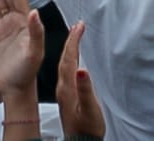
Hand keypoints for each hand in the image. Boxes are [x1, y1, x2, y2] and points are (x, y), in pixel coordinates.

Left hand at [56, 21, 105, 139]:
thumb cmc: (87, 127)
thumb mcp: (89, 108)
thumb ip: (85, 89)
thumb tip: (82, 69)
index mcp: (68, 86)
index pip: (70, 58)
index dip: (74, 41)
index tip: (79, 25)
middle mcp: (64, 86)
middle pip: (65, 58)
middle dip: (71, 41)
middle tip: (78, 26)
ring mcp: (65, 91)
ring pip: (65, 64)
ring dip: (70, 49)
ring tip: (75, 37)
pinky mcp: (68, 96)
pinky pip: (67, 71)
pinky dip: (71, 60)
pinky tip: (74, 60)